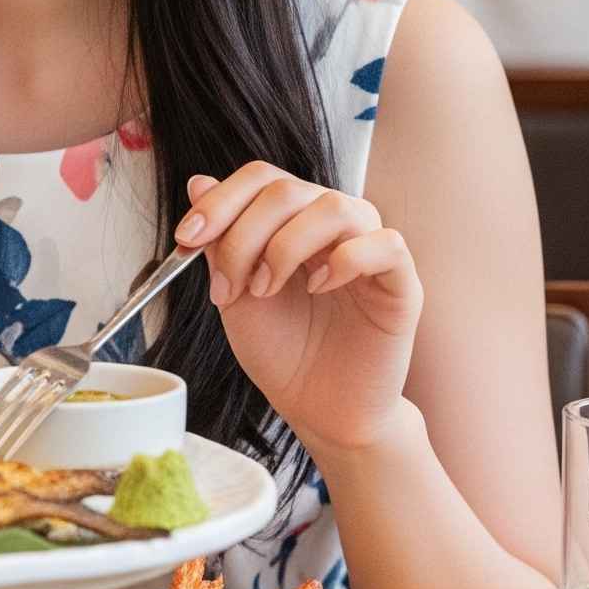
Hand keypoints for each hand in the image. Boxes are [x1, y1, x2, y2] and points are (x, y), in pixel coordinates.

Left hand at [176, 164, 423, 458]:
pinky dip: (346, 259)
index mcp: (291, 221)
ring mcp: (369, 250)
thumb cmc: (282, 352)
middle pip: (287, 190)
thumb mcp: (234, 294)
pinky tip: (319, 288)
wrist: (319, 409)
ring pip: (335, 207)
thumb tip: (199, 184)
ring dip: (286, 246)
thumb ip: (220, 241)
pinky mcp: (401, 284)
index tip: (187, 237)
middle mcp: (332, 226)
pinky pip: (386, 245)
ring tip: (265, 289)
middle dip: (243, 235)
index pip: (260, 178)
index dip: (220, 200)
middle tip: (228, 285)